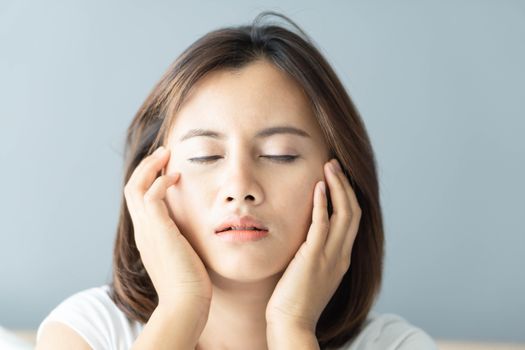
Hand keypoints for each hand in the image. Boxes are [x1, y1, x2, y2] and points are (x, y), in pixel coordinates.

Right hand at [124, 145, 212, 311]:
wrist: (186, 302)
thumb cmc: (190, 282)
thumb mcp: (182, 254)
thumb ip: (181, 238)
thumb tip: (190, 228)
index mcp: (147, 235)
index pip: (139, 200)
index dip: (149, 180)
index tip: (166, 169)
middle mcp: (142, 230)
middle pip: (132, 188)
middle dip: (146, 167)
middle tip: (164, 153)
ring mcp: (147, 230)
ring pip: (136, 187)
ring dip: (150, 167)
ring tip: (166, 155)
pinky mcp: (158, 230)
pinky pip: (151, 196)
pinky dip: (160, 181)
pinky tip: (176, 178)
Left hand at [265, 158, 360, 330]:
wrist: (291, 322)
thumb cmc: (294, 299)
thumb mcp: (311, 272)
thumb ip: (314, 253)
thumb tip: (306, 236)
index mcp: (341, 258)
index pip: (352, 221)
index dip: (347, 197)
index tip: (337, 179)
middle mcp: (341, 255)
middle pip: (353, 212)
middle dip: (346, 186)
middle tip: (335, 165)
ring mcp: (330, 256)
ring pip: (344, 214)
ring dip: (338, 187)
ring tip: (330, 167)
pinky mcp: (313, 258)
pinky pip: (322, 224)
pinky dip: (322, 203)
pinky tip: (318, 186)